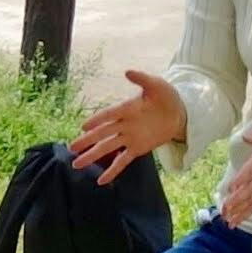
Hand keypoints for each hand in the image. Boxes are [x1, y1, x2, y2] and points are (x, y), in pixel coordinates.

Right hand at [70, 69, 186, 181]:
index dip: (97, 120)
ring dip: (92, 155)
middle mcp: (124, 124)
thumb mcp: (157, 85)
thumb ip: (142, 79)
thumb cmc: (166, 97)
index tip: (84, 126)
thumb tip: (127, 71)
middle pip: (102, 133)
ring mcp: (129, 138)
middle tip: (72, 147)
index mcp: (127, 108)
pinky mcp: (137, 149)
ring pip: (107, 148)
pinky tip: (101, 181)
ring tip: (77, 164)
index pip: (109, 115)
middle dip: (87, 141)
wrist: (180, 113)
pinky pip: (122, 161)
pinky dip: (113, 171)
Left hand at [213, 124, 251, 225]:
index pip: (251, 171)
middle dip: (237, 201)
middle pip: (249, 191)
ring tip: (228, 222)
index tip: (231, 188)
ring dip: (239, 212)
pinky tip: (235, 222)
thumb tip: (246, 135)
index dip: (242, 179)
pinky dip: (246, 213)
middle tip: (225, 210)